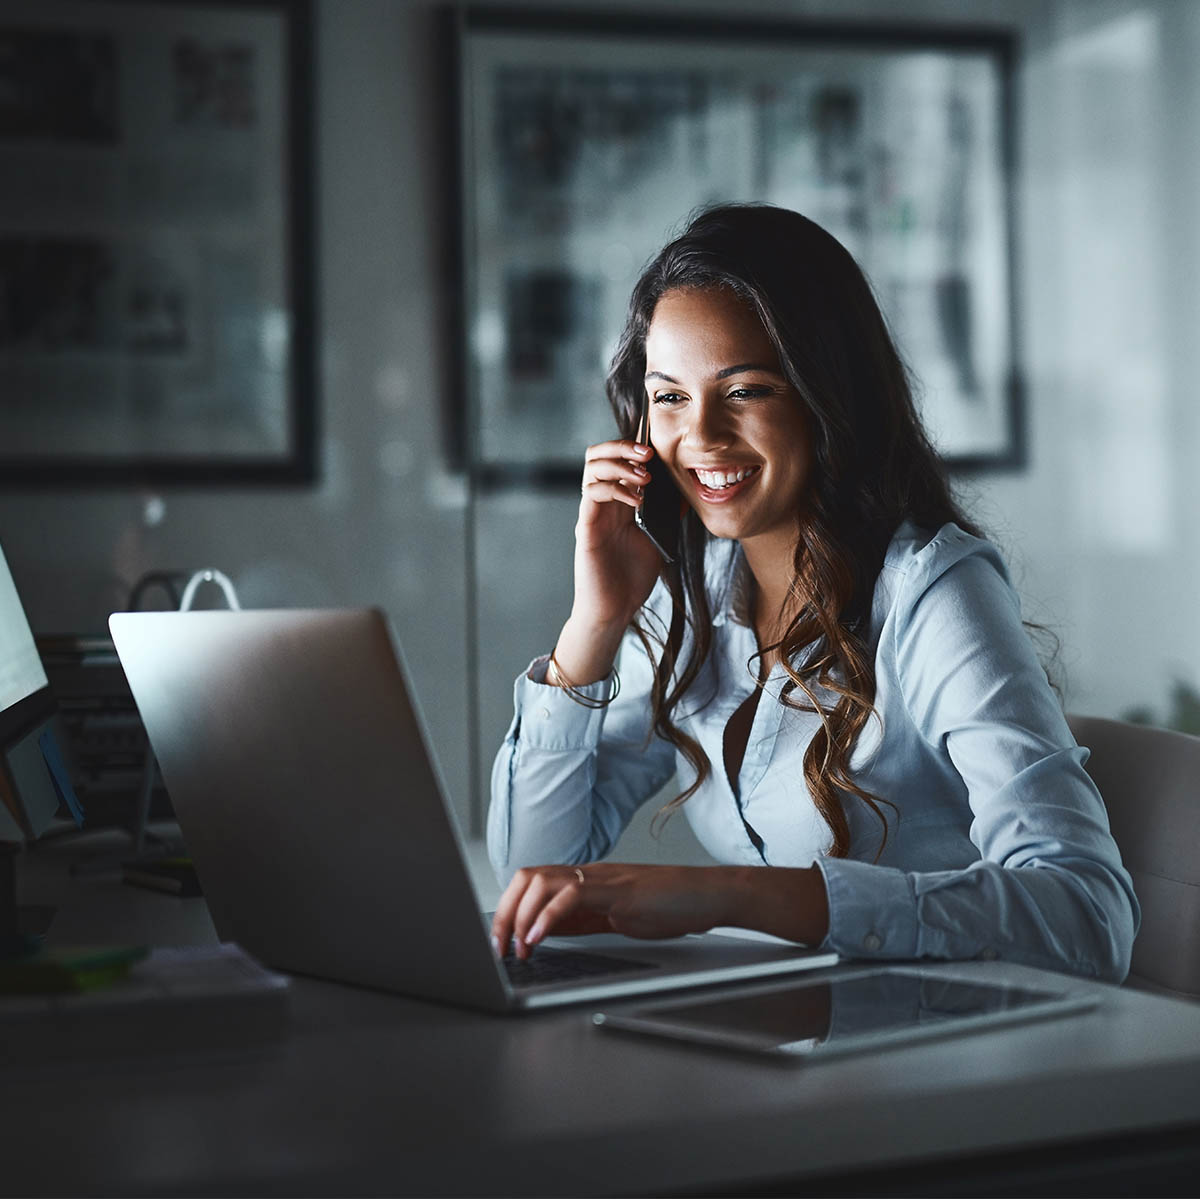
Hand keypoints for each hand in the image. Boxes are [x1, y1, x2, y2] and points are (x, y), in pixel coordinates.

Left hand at [490, 863, 830, 959]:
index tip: (497, 942)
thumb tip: (543, 933)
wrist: (706, 895)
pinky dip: (548, 917)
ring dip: (520, 916)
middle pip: (526, 877)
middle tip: (497, 947)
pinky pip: (571, 894)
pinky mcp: (616, 891)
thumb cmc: (666, 905)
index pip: (530, 881)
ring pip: (541, 882)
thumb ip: (579, 920)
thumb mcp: (612, 915)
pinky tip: (539, 939)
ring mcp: (601, 879)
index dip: (507, 909)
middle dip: (504, 912)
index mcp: (582, 880)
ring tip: (516, 948)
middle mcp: (586, 874)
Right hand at [555, 440, 665, 682]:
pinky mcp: (587, 527)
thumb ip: (665, 516)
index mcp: (617, 504)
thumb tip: (684, 493)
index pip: (616, 460)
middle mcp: (601, 504)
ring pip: (591, 467)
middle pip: (597, 455)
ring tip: (644, 478)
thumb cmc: (632, 578)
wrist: (615, 609)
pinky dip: (615, 488)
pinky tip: (637, 500)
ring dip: (620, 464)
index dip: (632, 448)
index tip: (657, 451)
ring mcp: (592, 513)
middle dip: (623, 446)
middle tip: (648, 454)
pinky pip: (592, 493)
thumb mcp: (658, 540)